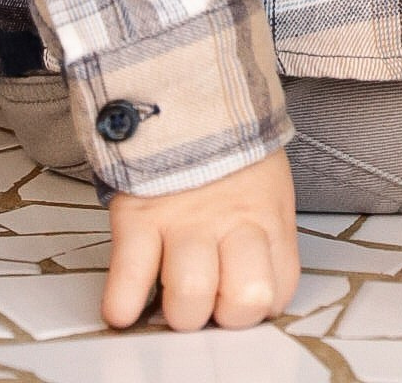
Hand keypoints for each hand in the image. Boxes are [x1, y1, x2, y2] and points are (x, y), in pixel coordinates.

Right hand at [102, 146, 298, 331]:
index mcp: (268, 217)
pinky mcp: (138, 214)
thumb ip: (267, 237)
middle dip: (223, 313)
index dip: (257, 304)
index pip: (277, 292)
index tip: (238, 294)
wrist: (189, 88)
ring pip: (190, 295)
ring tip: (171, 294)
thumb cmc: (230, 150)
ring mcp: (184, 219)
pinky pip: (130, 274)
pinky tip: (126, 308)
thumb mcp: (268, 186)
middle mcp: (231, 221)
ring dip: (179, 309)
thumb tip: (257, 293)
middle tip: (209, 298)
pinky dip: (124, 301)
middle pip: (241, 301)